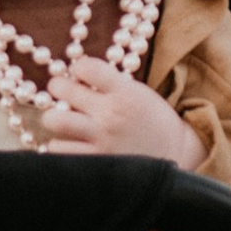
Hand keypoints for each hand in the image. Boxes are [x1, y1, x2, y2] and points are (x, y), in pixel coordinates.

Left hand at [36, 61, 195, 163]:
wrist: (176, 155)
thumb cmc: (152, 121)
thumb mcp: (138, 93)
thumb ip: (108, 84)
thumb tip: (73, 74)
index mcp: (124, 92)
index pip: (86, 67)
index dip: (78, 68)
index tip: (80, 75)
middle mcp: (110, 115)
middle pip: (62, 90)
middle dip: (58, 88)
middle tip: (62, 93)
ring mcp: (101, 140)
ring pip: (55, 121)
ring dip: (56, 120)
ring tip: (64, 122)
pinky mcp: (96, 163)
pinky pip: (59, 150)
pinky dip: (60, 145)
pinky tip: (69, 143)